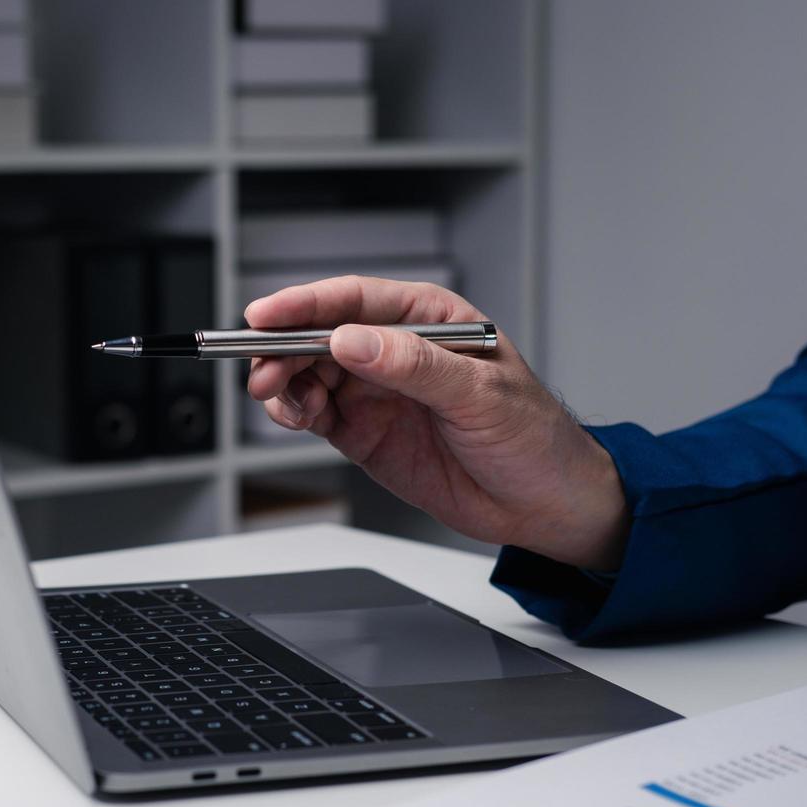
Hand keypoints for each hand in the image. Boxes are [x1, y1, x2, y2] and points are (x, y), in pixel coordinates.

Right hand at [245, 276, 630, 569]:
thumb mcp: (479, 396)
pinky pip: (314, 410)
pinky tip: (293, 416)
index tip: (265, 315)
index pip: (355, 300)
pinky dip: (293, 410)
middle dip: (283, 348)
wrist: (544, 506)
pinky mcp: (363, 430)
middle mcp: (395, 350)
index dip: (304, 304)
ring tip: (279, 400)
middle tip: (263, 371)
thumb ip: (414, 367)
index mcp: (429, 320)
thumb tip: (353, 341)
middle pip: (319, 334)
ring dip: (283, 381)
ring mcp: (376, 390)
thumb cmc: (532, 438)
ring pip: (308, 372)